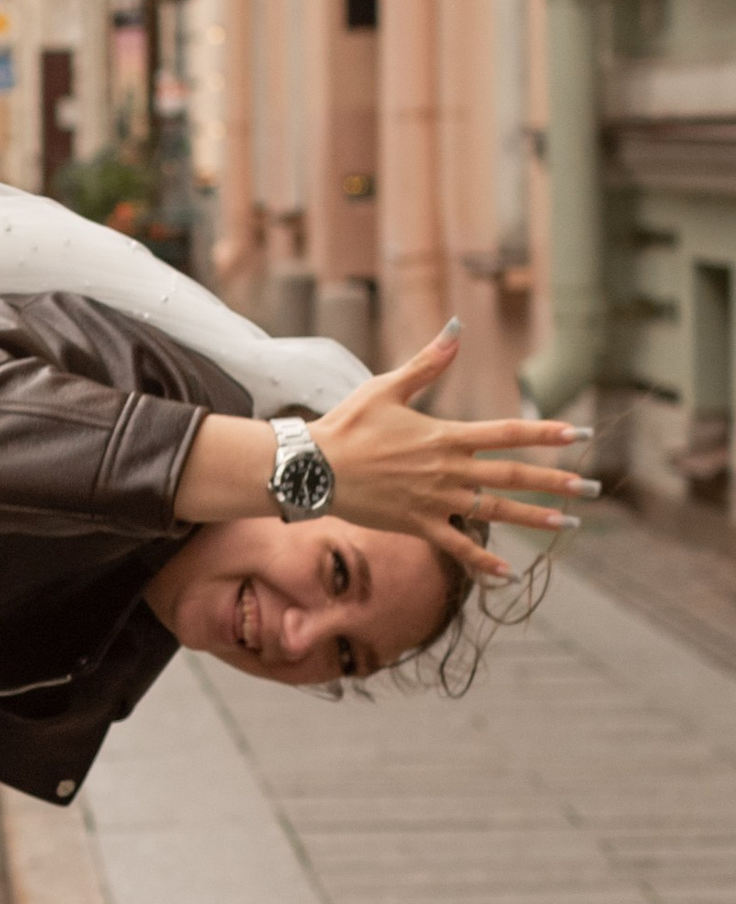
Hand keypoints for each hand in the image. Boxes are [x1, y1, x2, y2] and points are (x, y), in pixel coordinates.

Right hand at [312, 325, 596, 576]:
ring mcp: (436, 501)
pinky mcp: (418, 525)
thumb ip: (428, 362)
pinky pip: (458, 547)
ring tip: (568, 524)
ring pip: (496, 512)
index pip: (507, 432)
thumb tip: (456, 327)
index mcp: (445, 436)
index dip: (546, 433)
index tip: (579, 434)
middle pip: (513, 475)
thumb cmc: (347, 424)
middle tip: (593, 487)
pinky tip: (508, 575)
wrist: (311, 468)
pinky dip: (483, 562)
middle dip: (556, 481)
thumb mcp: (387, 387)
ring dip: (535, 519)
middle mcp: (448, 470)